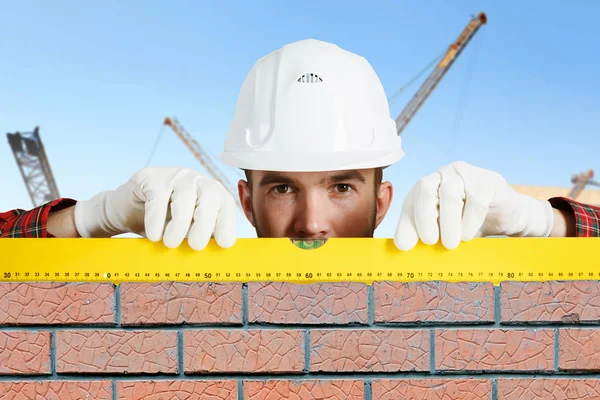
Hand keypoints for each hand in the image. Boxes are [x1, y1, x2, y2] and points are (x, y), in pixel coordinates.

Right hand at [74, 167, 236, 249]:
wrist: (126, 212)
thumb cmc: (163, 225)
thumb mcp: (185, 233)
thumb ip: (200, 238)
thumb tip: (214, 255)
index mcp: (210, 194)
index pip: (225, 204)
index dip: (227, 222)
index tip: (225, 244)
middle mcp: (196, 181)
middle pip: (210, 196)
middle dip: (205, 223)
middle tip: (196, 246)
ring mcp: (175, 176)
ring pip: (184, 196)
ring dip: (180, 223)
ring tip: (170, 244)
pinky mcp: (151, 177)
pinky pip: (157, 197)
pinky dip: (156, 219)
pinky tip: (153, 235)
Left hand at [394, 161, 553, 249]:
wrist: (507, 217)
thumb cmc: (469, 223)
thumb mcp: (445, 231)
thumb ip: (426, 235)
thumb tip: (403, 247)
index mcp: (428, 187)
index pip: (411, 201)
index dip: (406, 222)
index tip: (405, 246)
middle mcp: (443, 176)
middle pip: (425, 189)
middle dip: (424, 218)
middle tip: (430, 242)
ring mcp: (466, 175)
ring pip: (450, 195)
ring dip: (448, 224)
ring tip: (452, 244)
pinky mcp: (488, 181)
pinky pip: (476, 201)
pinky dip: (470, 222)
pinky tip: (469, 234)